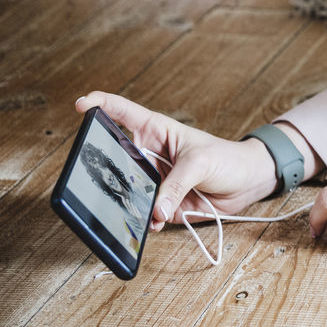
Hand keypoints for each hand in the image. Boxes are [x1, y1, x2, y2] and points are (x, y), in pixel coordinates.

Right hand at [75, 91, 279, 231]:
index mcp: (156, 131)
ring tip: (136, 204)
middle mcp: (148, 155)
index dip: (101, 104)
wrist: (246, 183)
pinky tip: (152, 222)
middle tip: (103, 173)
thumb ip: (177, 185)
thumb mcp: (201, 163)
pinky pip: (143, 212)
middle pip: (115, 156)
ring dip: (127, 199)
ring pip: (126, 189)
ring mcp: (153, 180)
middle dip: (106, 166)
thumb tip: (157, 210)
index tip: (80, 105)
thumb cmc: (227, 159)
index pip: (122, 112)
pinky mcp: (160, 203)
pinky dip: (144, 219)